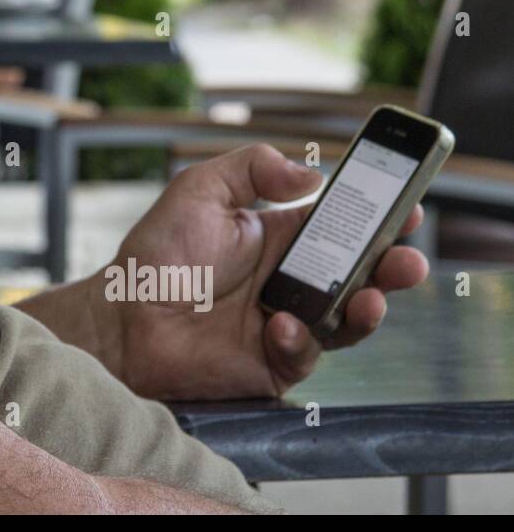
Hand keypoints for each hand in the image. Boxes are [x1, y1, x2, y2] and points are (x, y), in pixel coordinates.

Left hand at [16, 143, 427, 400]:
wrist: (123, 315)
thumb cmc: (156, 253)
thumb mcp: (200, 189)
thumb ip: (252, 168)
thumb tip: (311, 174)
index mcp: (281, 237)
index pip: (344, 227)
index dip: (378, 218)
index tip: (406, 208)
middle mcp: (291, 281)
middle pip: (360, 275)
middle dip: (392, 267)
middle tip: (408, 260)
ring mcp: (286, 323)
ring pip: (347, 320)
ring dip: (368, 309)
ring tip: (372, 297)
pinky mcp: (272, 362)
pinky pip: (304, 353)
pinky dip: (300, 340)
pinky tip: (280, 325)